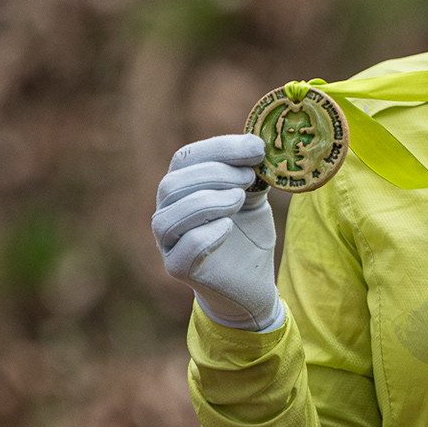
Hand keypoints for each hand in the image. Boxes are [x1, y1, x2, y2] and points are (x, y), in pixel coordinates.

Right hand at [153, 134, 284, 331]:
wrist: (252, 284)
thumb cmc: (248, 236)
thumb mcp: (254, 198)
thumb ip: (250, 174)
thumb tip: (260, 143)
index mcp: (183, 189)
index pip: (186, 158)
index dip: (220, 148)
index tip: (257, 148)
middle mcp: (169, 213)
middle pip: (172, 184)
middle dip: (214, 174)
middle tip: (249, 177)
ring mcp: (168, 244)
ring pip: (167, 218)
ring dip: (207, 202)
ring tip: (240, 200)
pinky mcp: (179, 269)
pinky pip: (182, 250)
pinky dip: (205, 235)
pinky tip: (228, 228)